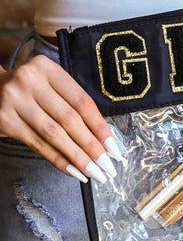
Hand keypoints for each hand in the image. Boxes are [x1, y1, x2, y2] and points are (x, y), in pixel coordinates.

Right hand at [0, 55, 124, 182]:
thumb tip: (103, 138)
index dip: (100, 126)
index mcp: (47, 68)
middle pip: (70, 119)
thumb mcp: (50, 84)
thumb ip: (72, 104)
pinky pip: (38, 144)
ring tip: (94, 172)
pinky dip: (58, 160)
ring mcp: (15, 100)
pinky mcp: (5, 120)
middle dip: (92, 146)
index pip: (82, 101)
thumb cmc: (30, 89)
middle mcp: (30, 81)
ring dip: (78, 157)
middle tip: (108, 166)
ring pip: (54, 134)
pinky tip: (74, 171)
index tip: (114, 148)